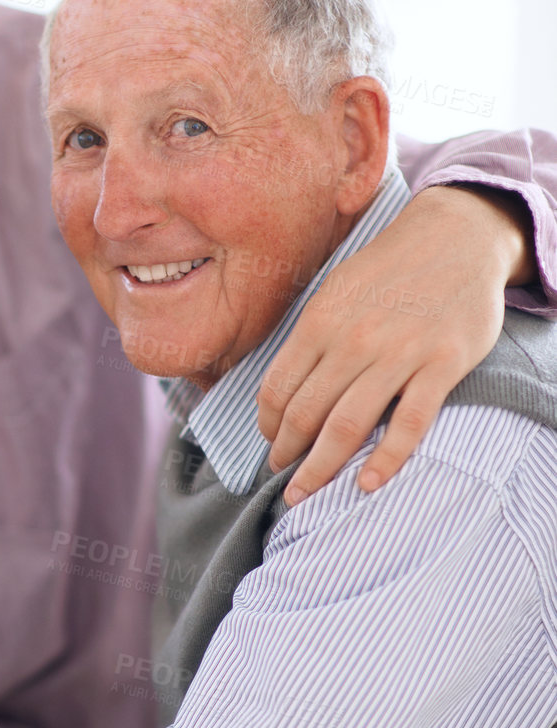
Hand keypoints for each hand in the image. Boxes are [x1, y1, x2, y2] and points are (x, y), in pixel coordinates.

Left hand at [257, 184, 528, 504]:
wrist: (458, 234)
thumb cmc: (390, 266)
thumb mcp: (336, 288)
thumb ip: (311, 335)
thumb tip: (285, 386)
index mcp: (320, 320)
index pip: (278, 388)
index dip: (269, 426)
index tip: (271, 444)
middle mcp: (353, 340)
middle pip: (307, 414)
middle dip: (288, 455)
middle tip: (283, 479)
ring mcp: (399, 353)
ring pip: (349, 425)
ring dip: (322, 468)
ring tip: (308, 493)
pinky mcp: (442, 364)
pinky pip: (410, 423)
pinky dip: (387, 459)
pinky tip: (368, 484)